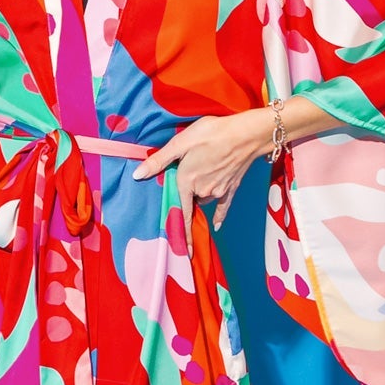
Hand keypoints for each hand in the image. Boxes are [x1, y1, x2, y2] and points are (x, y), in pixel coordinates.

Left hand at [132, 110, 273, 238]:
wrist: (246, 134)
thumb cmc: (212, 134)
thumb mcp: (181, 142)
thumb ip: (159, 160)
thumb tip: (137, 175)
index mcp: (187, 181)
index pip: (180, 212)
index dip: (179, 231)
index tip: (181, 250)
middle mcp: (203, 190)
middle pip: (191, 199)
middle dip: (187, 193)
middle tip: (189, 174)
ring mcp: (219, 191)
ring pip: (204, 198)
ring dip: (200, 193)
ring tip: (202, 171)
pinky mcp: (231, 187)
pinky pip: (223, 206)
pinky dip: (219, 214)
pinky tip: (216, 225)